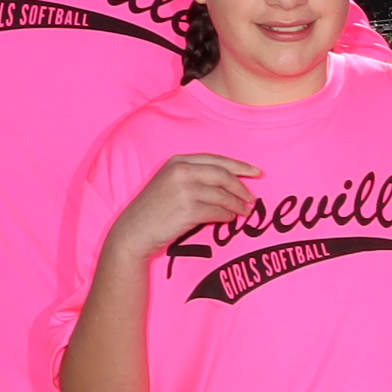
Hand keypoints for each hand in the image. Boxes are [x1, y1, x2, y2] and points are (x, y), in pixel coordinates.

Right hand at [104, 152, 257, 265]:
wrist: (134, 231)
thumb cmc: (155, 210)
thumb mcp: (170, 183)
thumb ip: (195, 177)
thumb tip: (231, 183)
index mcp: (178, 161)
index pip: (216, 160)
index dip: (240, 166)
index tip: (257, 172)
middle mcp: (181, 172)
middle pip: (223, 176)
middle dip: (242, 188)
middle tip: (252, 199)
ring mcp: (184, 190)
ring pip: (222, 196)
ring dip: (237, 205)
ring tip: (244, 212)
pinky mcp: (187, 210)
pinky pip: (217, 213)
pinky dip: (227, 217)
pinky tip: (229, 219)